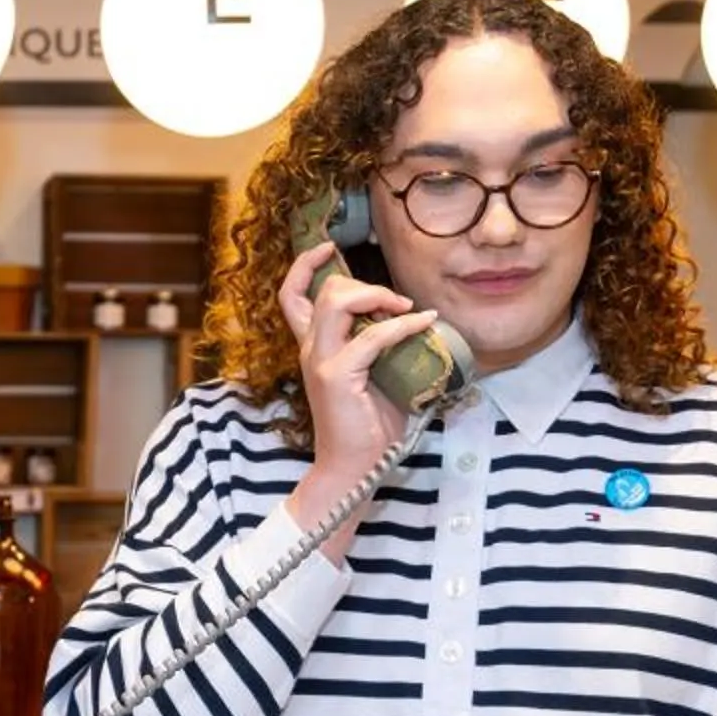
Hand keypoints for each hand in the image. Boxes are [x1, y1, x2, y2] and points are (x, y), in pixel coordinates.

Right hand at [277, 239, 436, 562]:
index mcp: (314, 346)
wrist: (354, 467)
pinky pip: (373, 337)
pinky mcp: (338, 377)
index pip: (292, 294)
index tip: (327, 248)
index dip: (304, 265)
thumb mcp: (374, 375)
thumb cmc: (368, 425)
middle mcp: (311, 349)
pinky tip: (424, 322)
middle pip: (323, 289)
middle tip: (396, 301)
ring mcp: (321, 361)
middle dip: (363, 283)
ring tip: (405, 308)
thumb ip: (381, 346)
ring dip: (377, 296)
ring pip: (338, 302)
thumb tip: (419, 322)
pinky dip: (402, 325)